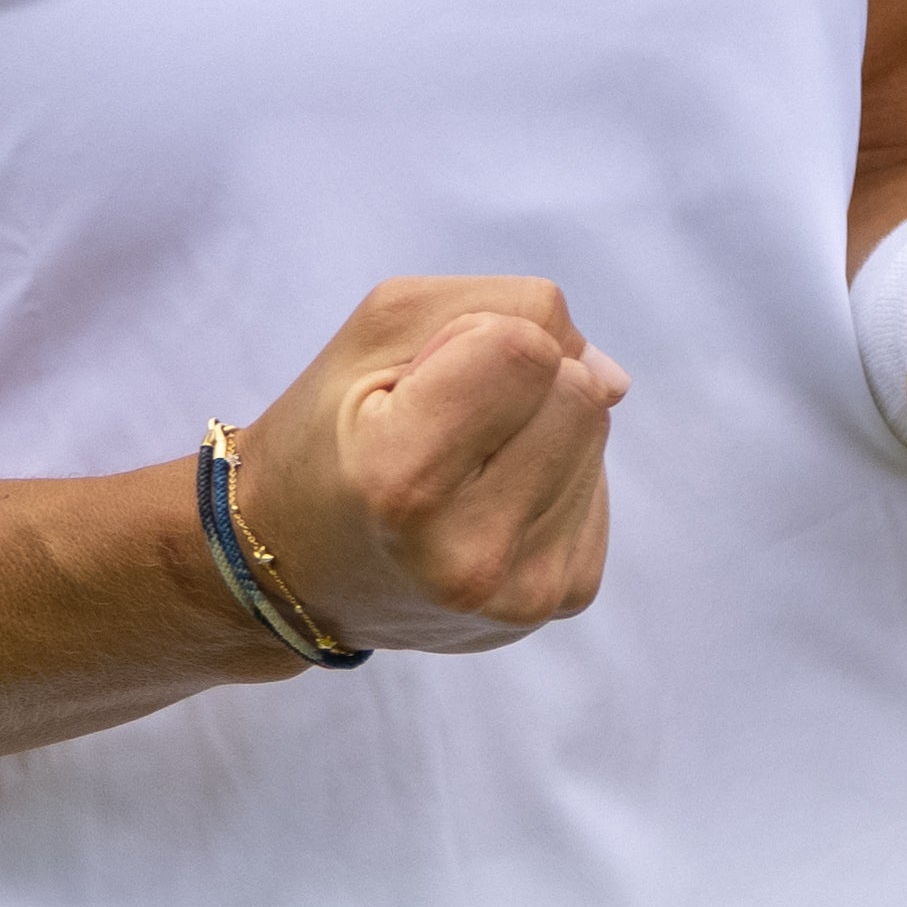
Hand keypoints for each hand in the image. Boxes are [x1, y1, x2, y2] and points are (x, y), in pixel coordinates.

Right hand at [230, 274, 624, 655]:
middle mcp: (469, 555)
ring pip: (597, 434)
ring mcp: (522, 592)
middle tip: (442, 424)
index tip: (419, 381)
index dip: (477, 336)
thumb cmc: (331, 433)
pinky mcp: (557, 600)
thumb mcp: (377, 332)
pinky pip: (598, 486)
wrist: (294, 566)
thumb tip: (612, 378)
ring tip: (461, 468)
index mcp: (403, 482)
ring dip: (539, 428)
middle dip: (522, 381)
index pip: (529, 349)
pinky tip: (487, 501)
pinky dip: (551, 475)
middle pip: (580, 391)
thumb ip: (502, 307)